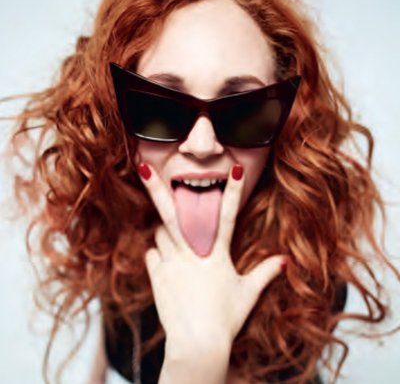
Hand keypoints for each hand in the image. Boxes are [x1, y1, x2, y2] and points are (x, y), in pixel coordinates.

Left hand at [138, 163, 286, 353]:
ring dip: (167, 231)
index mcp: (217, 254)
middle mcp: (192, 252)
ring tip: (178, 243)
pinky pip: (151, 254)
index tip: (234, 168)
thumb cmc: (226, 319)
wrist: (197, 345)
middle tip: (142, 166)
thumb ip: (266, 272)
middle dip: (158, 187)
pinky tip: (167, 263)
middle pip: (173, 213)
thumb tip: (286, 260)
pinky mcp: (157, 276)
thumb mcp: (248, 294)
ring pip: (161, 232)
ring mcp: (171, 263)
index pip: (228, 216)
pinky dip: (157, 253)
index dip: (233, 191)